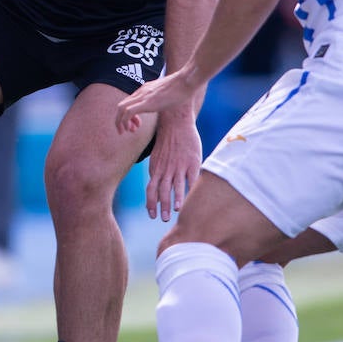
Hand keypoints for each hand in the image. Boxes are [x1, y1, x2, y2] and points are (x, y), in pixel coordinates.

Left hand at [143, 105, 201, 221]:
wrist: (175, 122)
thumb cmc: (167, 142)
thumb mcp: (156, 158)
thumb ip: (156, 174)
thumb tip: (155, 192)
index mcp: (155, 169)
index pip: (151, 190)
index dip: (150, 203)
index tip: (152, 215)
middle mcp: (166, 169)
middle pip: (162, 191)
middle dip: (162, 207)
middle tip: (163, 219)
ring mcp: (179, 165)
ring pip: (175, 186)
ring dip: (174, 200)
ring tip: (175, 212)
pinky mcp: (192, 162)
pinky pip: (190, 179)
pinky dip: (189, 190)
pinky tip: (189, 199)